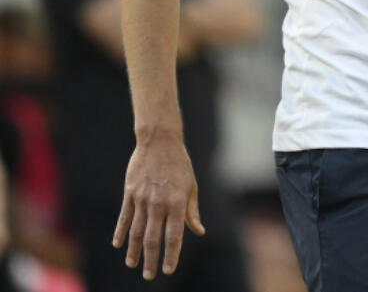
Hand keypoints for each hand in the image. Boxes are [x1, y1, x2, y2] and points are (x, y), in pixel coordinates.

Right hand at [113, 133, 204, 279]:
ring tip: (133, 265)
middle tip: (150, 276)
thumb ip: (192, 211)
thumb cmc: (180, 165)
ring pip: (137, 231)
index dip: (171, 255)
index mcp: (177, 202)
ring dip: (134, 251)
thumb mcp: (191, 186)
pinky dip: (121, 232)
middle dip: (151, 259)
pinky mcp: (130, 193)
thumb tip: (198, 231)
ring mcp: (142, 199)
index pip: (174, 236)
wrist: (160, 141)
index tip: (168, 270)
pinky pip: (124, 217)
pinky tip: (118, 245)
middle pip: (153, 238)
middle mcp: (159, 203)